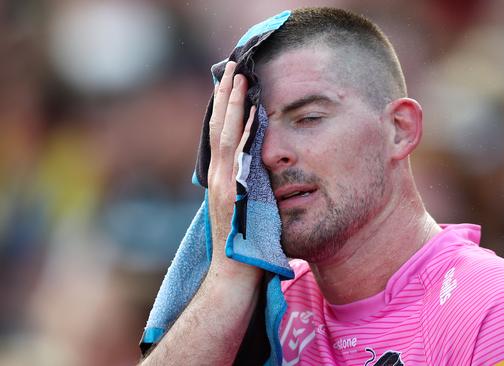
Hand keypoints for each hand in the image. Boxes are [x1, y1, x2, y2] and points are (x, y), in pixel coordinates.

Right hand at [207, 61, 260, 283]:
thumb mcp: (247, 216)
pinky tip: (252, 108)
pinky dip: (243, 129)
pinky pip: (238, 153)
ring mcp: (223, 184)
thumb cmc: (245, 254)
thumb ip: (252, 194)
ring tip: (239, 76)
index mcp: (223, 182)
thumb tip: (265, 178)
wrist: (234, 282)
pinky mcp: (231, 192)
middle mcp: (219, 179)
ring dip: (232, 104)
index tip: (232, 86)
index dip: (227, 111)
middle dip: (226, 97)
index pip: (223, 138)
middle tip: (232, 68)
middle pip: (219, 129)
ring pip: (226, 134)